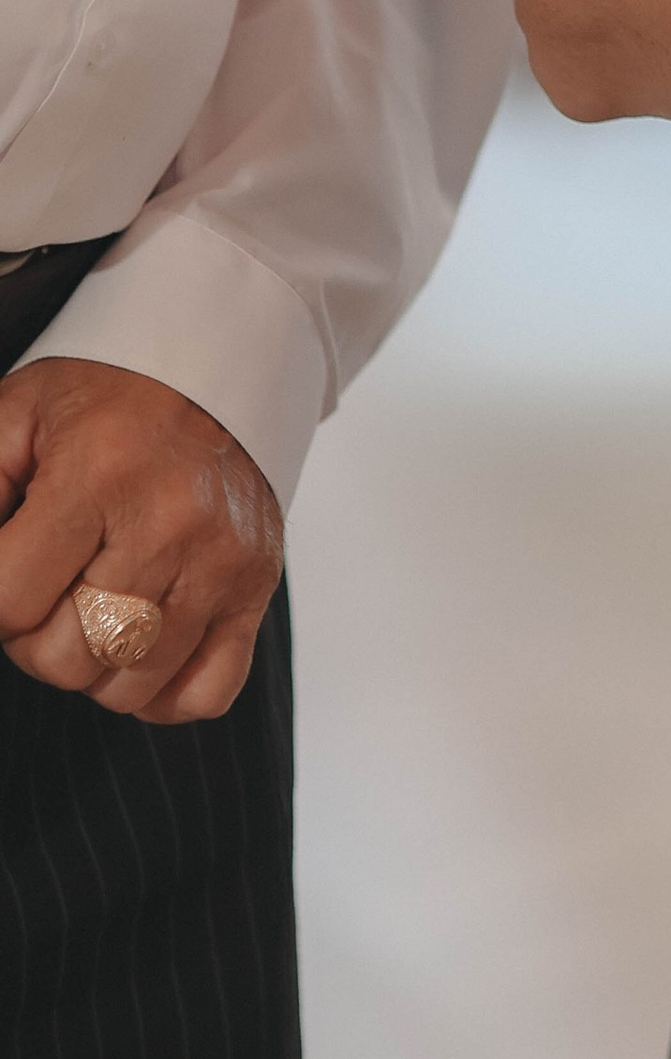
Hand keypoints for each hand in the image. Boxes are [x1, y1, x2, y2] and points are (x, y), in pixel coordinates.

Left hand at [0, 357, 281, 722]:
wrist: (213, 366)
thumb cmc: (103, 399)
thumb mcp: (17, 415)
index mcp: (100, 471)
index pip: (10, 603)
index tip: (13, 563)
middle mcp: (169, 519)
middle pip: (65, 657)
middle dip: (35, 636)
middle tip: (49, 583)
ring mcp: (221, 558)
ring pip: (127, 684)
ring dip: (93, 661)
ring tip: (94, 605)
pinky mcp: (257, 582)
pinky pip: (207, 692)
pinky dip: (162, 691)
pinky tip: (141, 646)